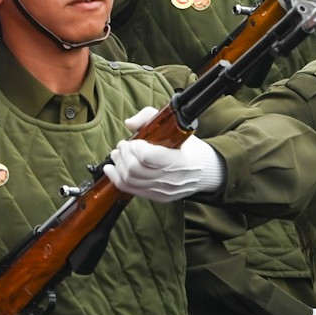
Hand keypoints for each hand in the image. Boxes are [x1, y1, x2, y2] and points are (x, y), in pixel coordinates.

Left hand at [103, 107, 225, 201]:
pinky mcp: (158, 197)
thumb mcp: (175, 126)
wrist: (204, 171)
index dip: (135, 147)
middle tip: (123, 145)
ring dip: (118, 165)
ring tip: (117, 154)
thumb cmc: (188, 146)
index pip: (148, 157)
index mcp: (180, 160)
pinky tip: (111, 168)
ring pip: (130, 181)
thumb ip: (149, 117)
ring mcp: (165, 191)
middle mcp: (173, 178)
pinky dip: (117, 178)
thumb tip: (129, 123)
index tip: (134, 141)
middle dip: (123, 155)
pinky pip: (131, 190)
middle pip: (135, 169)